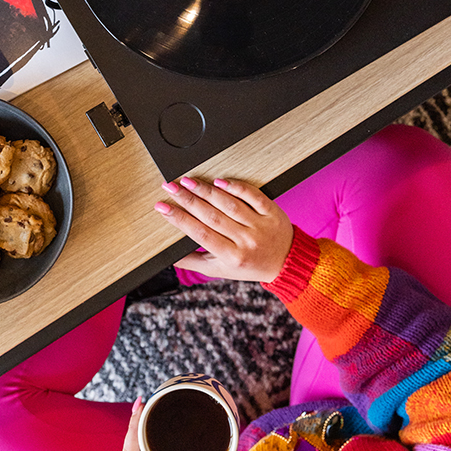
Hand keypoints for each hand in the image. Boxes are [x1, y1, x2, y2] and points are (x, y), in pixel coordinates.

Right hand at [155, 175, 292, 282]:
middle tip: (170, 187)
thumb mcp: (220, 270)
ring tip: (187, 181)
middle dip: (187, 200)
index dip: (179, 219)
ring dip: (206, 191)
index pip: (200, 234)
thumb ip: (193, 262)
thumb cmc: (249, 265)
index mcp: (231, 257)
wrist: (288, 263)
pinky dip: (236, 187)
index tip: (162, 207)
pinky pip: (252, 196)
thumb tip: (169, 255)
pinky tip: (219, 181)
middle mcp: (245, 241)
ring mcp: (260, 225)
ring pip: (229, 204)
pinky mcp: (272, 211)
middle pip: (211, 216)